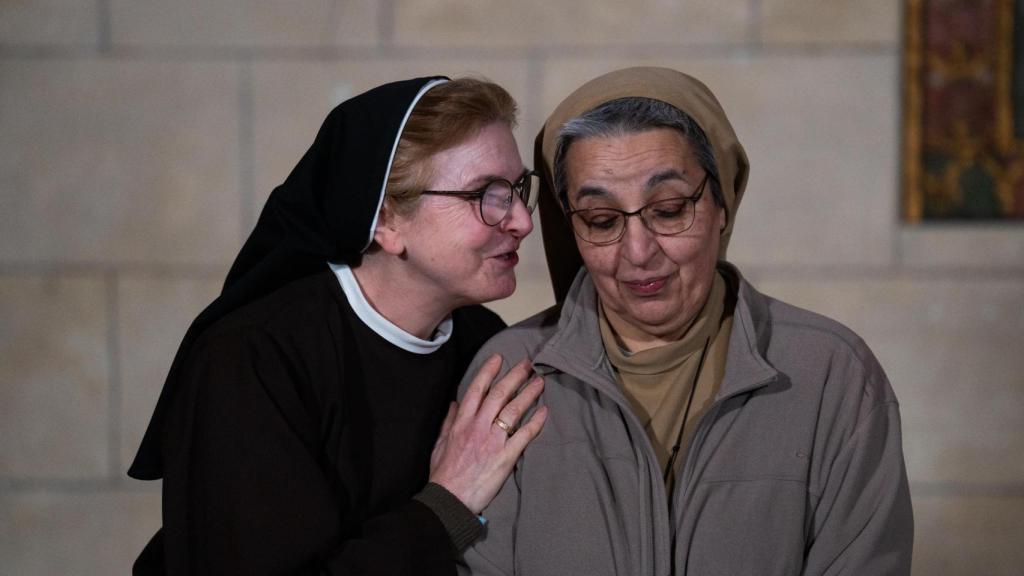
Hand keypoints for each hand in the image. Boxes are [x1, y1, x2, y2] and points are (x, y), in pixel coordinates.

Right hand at [428, 354, 547, 513]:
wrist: (450, 498)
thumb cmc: (443, 473)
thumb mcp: (440, 443)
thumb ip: (449, 422)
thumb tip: (454, 404)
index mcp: (462, 422)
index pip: (477, 389)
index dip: (489, 371)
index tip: (499, 358)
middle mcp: (478, 426)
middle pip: (500, 394)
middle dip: (515, 376)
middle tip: (528, 364)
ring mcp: (493, 441)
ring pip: (514, 410)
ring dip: (528, 393)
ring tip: (540, 382)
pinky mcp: (505, 457)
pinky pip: (524, 435)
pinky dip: (535, 422)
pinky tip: (544, 411)